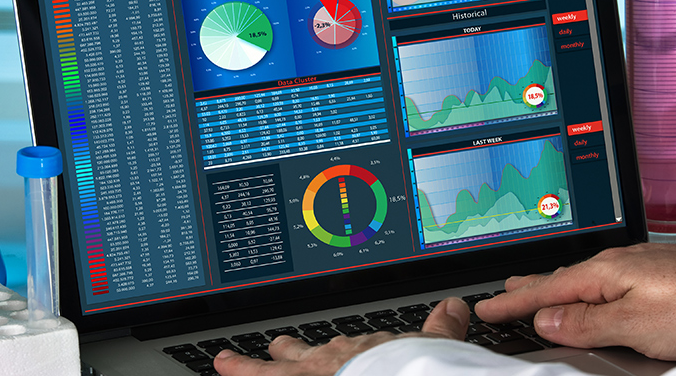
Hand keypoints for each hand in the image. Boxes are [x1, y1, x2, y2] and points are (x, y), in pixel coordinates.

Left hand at [214, 297, 469, 375]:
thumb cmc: (416, 368)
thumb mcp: (435, 346)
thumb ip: (441, 328)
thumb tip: (453, 306)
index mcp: (364, 352)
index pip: (343, 349)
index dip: (331, 352)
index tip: (321, 350)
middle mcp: (331, 360)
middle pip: (302, 354)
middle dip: (287, 353)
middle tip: (273, 349)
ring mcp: (310, 372)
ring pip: (272, 368)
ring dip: (249, 367)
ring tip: (227, 363)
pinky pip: (257, 374)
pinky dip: (240, 369)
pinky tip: (223, 363)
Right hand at [474, 243, 675, 360]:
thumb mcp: (637, 324)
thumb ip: (589, 322)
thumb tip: (549, 320)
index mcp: (609, 272)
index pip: (548, 288)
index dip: (515, 300)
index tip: (488, 306)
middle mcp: (625, 263)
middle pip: (565, 278)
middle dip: (532, 287)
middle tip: (505, 291)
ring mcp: (647, 267)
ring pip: (590, 280)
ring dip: (561, 289)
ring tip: (541, 291)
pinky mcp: (668, 276)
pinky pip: (613, 283)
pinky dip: (592, 291)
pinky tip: (599, 297)